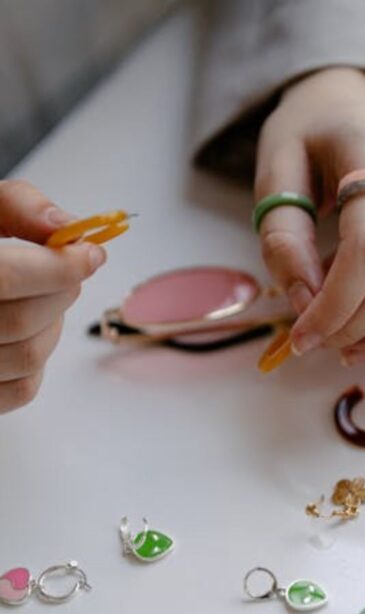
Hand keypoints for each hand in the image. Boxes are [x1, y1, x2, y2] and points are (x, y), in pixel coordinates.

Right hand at [0, 180, 105, 412]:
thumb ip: (18, 206)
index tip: (90, 254)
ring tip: (42, 299)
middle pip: (21, 321)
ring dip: (53, 326)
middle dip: (60, 293)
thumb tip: (66, 227)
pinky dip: (39, 361)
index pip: (4, 278)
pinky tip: (27, 332)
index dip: (57, 268)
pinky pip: (22, 389)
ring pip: (28, 359)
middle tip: (67, 272)